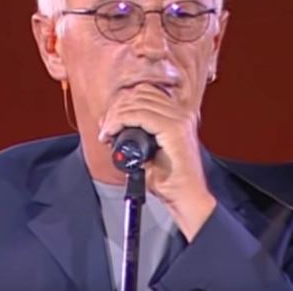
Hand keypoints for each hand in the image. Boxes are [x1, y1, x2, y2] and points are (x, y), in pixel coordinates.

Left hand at [98, 83, 216, 240]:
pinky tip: (112, 133)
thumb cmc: (171, 181)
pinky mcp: (176, 129)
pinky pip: (140, 114)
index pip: (145, 92)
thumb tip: (110, 124)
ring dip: (116, 115)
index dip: (123, 103)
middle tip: (105, 127)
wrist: (187, 199)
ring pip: (138, 101)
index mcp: (178, 116)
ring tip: (107, 132)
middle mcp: (182, 113)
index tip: (108, 121)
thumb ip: (133, 136)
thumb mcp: (147, 153)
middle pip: (140, 93)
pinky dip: (120, 120)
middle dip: (116, 108)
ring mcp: (181, 119)